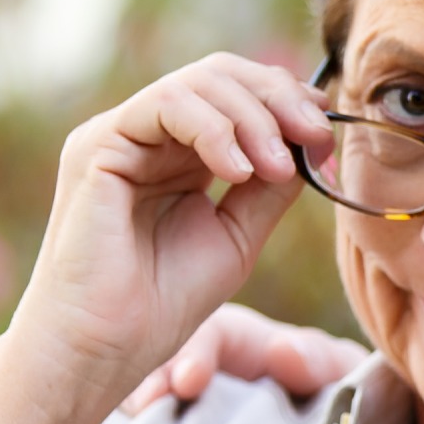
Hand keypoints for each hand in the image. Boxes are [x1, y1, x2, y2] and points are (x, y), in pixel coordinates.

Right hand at [0, 54, 333, 423]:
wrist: (103, 348)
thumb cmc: (160, 305)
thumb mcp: (237, 235)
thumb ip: (270, 186)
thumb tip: (311, 144)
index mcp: (179, 154)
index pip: (238, 95)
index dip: (288, 104)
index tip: (327, 140)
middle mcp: (147, 136)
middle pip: (222, 75)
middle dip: (280, 99)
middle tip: (316, 138)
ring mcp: (120, 135)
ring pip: (199, 82)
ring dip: (254, 117)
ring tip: (277, 168)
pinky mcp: (97, 146)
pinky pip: (166, 105)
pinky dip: (214, 129)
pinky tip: (238, 172)